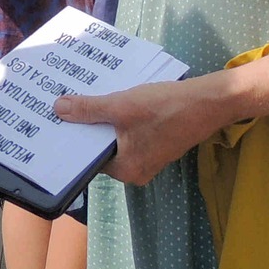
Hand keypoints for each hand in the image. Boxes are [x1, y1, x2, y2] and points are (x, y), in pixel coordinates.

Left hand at [53, 76, 228, 185]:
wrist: (210, 102)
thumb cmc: (165, 108)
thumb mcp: (121, 106)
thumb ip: (89, 110)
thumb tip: (58, 109)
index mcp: (126, 170)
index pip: (89, 158)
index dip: (74, 137)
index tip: (58, 120)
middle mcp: (137, 171)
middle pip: (103, 148)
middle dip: (88, 126)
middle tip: (66, 105)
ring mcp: (150, 158)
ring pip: (117, 139)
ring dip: (105, 120)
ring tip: (84, 98)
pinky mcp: (159, 143)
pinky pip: (131, 133)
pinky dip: (122, 119)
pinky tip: (112, 99)